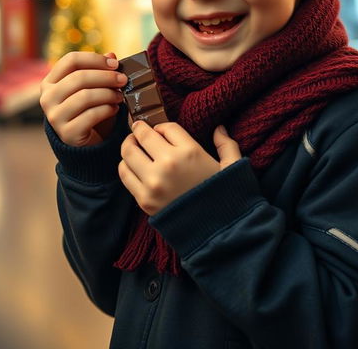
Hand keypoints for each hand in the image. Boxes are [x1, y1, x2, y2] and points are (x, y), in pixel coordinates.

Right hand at [40, 51, 126, 146]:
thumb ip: (99, 70)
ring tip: (120, 96)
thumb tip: (111, 55)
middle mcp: (47, 98)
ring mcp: (55, 116)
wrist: (83, 141)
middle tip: (123, 80)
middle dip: (106, 77)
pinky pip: (91, 116)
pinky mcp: (66, 133)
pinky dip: (107, 110)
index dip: (95, 59)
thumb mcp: (91, 87)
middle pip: (79, 78)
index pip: (71, 60)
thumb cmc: (87, 108)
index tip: (115, 64)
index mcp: (50, 81)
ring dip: (108, 94)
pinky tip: (114, 109)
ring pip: (85, 96)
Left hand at [118, 121, 240, 215]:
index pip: (165, 127)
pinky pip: (125, 174)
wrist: (216, 232)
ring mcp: (153, 182)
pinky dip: (126, 166)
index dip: (160, 126)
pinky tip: (133, 166)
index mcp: (190, 152)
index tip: (159, 130)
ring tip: (134, 146)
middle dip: (138, 129)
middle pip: (141, 135)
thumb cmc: (224, 196)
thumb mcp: (232, 167)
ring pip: (128, 152)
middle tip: (138, 130)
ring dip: (129, 146)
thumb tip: (218, 128)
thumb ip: (226, 144)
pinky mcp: (143, 199)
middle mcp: (168, 164)